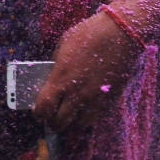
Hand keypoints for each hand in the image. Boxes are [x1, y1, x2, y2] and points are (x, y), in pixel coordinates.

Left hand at [32, 10, 141, 131]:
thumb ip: (56, 64)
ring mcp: (96, 100)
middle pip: (60, 123)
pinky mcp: (111, 100)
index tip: (39, 110)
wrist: (121, 33)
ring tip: (72, 111)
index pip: (44, 108)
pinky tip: (88, 104)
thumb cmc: (89, 34)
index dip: (39, 113)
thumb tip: (52, 76)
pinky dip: (89, 114)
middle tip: (54, 114)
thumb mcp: (64, 45)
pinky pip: (97, 116)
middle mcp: (77, 94)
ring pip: (80, 125)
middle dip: (54, 121)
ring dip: (73, 121)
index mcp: (61, 79)